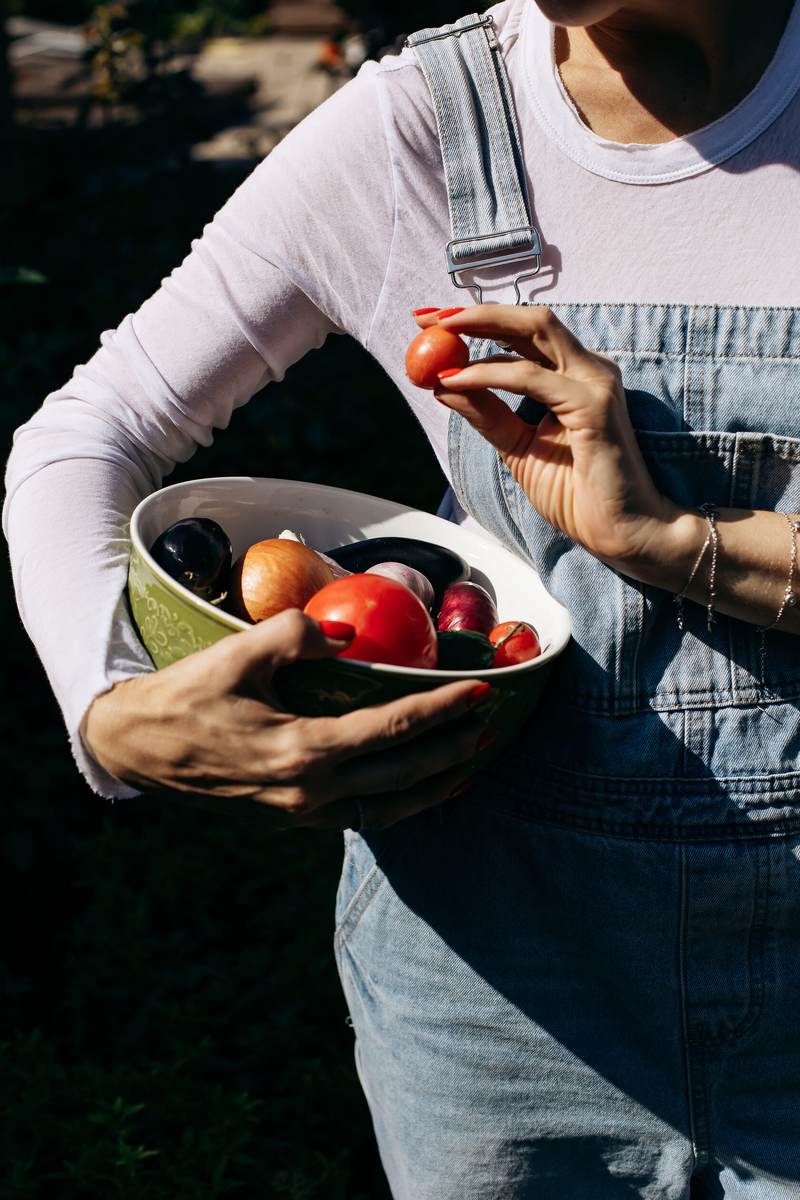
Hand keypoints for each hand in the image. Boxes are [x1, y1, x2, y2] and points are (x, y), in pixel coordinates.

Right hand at [81, 609, 492, 829]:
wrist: (137, 748)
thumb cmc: (186, 696)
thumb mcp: (237, 653)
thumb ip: (296, 634)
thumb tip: (346, 632)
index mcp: (302, 749)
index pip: (392, 729)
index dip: (442, 709)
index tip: (480, 691)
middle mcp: (309, 791)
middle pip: (403, 775)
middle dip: (453, 750)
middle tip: (491, 727)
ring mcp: (299, 813)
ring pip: (386, 808)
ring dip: (433, 787)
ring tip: (468, 766)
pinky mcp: (288, 819)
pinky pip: (359, 817)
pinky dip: (395, 805)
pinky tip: (412, 790)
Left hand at [415, 305, 688, 579]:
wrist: (621, 532)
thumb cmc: (578, 494)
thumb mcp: (518, 449)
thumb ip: (487, 416)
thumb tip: (442, 385)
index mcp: (573, 376)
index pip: (522, 335)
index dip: (477, 322)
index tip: (430, 325)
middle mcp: (587, 370)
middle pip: (529, 319)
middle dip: (475, 313)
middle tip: (428, 319)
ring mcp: (594, 382)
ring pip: (534, 332)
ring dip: (481, 328)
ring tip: (437, 339)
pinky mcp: (593, 404)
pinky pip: (531, 378)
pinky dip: (489, 374)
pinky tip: (456, 381)